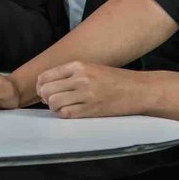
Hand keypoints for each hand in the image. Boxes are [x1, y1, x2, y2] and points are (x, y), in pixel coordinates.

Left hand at [36, 62, 151, 118]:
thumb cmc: (114, 79)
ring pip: (53, 102)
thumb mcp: (90, 68)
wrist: (138, 90)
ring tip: (63, 106)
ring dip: (54, 107)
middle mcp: (80, 78)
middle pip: (46, 90)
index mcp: (78, 65)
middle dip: (45, 97)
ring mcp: (86, 94)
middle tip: (53, 100)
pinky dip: (64, 114)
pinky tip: (71, 111)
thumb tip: (46, 84)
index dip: (40, 86)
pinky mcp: (91, 109)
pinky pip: (66, 113)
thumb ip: (70, 73)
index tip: (44, 91)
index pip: (45, 76)